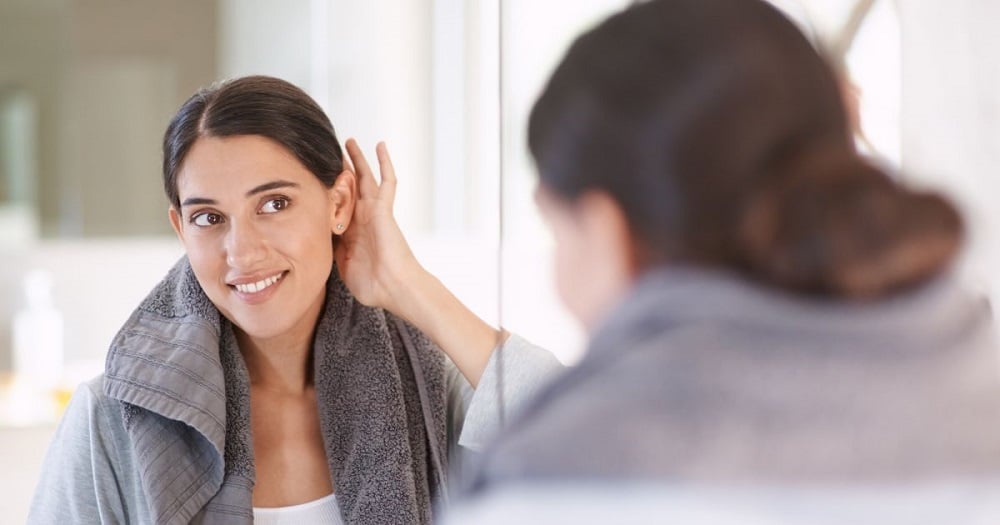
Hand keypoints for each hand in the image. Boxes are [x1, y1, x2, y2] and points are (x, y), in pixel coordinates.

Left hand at [336, 140, 501, 386]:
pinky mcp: (385, 209)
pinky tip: (380, 146)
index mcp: (353, 234)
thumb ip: (332, 252)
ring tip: (349, 141)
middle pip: (351, 188)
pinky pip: (386, 182)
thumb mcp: (343, 268)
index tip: (318, 180)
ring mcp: (375, 213)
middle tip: (333, 153)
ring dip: (359, 160)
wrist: (395, 288)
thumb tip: (317, 238)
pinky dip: (384, 163)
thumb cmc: (375, 286)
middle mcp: (364, 220)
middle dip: (342, 171)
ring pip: (366, 179)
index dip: (330, 192)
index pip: (339, 207)